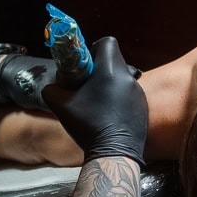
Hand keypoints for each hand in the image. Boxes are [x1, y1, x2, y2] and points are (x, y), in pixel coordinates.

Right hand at [42, 35, 146, 162]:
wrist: (114, 153)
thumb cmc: (88, 125)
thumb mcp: (60, 106)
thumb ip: (52, 89)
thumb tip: (53, 85)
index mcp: (110, 70)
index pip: (108, 43)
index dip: (94, 49)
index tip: (85, 66)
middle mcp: (128, 78)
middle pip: (115, 60)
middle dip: (100, 69)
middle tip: (87, 86)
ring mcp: (139, 93)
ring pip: (122, 78)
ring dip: (110, 85)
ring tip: (98, 104)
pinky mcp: (143, 107)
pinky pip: (130, 94)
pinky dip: (119, 100)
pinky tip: (110, 116)